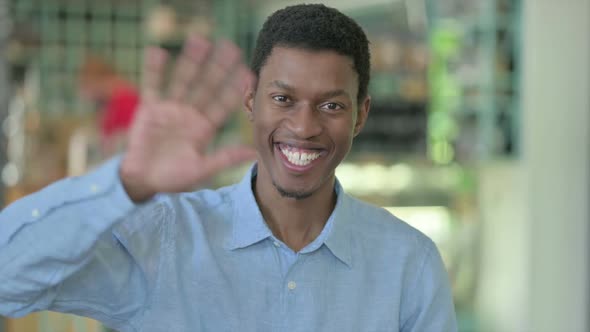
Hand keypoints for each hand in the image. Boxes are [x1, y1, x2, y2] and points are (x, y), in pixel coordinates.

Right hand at [120, 35, 255, 201]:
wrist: (142, 180)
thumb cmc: (173, 178)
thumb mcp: (202, 169)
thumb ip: (225, 158)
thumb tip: (253, 153)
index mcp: (205, 128)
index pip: (223, 104)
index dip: (235, 89)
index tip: (248, 73)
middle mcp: (190, 114)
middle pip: (206, 86)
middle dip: (218, 67)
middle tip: (231, 47)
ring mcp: (170, 109)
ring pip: (183, 80)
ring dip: (191, 62)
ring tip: (200, 40)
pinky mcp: (150, 108)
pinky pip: (152, 85)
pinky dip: (154, 70)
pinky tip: (158, 52)